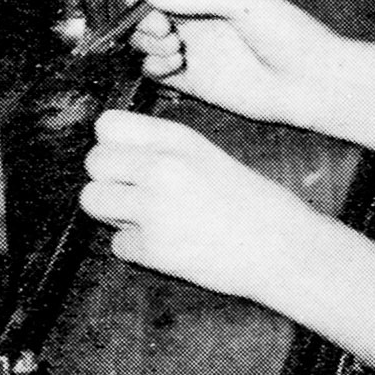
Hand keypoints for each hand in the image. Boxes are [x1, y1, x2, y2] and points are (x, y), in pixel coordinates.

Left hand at [80, 110, 320, 300]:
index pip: (107, 125)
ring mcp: (155, 208)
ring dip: (112, 214)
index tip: (126, 161)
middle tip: (135, 196)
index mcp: (178, 139)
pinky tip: (168, 246)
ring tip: (146, 220)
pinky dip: (136, 249)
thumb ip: (161, 150)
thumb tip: (113, 156)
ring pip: (92, 201)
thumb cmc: (250, 202)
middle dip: (108, 181)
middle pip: (93, 163)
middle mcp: (162, 167)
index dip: (110, 145)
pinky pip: (117, 245)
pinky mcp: (154, 248)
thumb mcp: (207, 156)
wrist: (282, 248)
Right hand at [126, 0, 345, 126]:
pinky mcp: (188, 74)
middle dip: (142, 15)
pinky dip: (153, 66)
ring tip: (174, 49)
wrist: (307, 83)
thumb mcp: (245, 1)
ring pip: (143, 36)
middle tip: (161, 29)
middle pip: (145, 3)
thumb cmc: (290, 34)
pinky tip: (175, 67)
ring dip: (147, 42)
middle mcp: (196, 8)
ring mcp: (191, 41)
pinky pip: (152, 67)